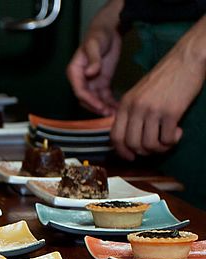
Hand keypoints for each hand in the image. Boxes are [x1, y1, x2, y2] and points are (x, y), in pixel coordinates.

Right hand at [66, 24, 121, 115]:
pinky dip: (110, 103)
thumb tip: (90, 73)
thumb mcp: (94, 45)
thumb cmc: (98, 35)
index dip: (89, 100)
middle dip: (96, 107)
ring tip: (114, 114)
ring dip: (103, 108)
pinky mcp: (102, 82)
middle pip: (86, 99)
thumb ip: (93, 59)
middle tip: (108, 114)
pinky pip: (105, 96)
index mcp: (75, 72)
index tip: (100, 106)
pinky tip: (118, 108)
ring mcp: (92, 82)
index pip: (79, 90)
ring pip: (95, 100)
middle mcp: (81, 80)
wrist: (108, 30)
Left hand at [111, 34, 205, 158]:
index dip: (122, 151)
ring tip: (168, 140)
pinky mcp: (171, 112)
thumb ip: (132, 112)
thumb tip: (130, 138)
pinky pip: (166, 139)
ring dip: (160, 148)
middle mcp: (136, 108)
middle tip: (156, 147)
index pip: (115, 136)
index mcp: (125, 104)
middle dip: (144, 151)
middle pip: (132, 144)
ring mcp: (152, 110)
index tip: (131, 156)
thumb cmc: (165, 77)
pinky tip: (178, 132)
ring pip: (149, 145)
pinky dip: (172, 141)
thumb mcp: (139, 93)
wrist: (186, 59)